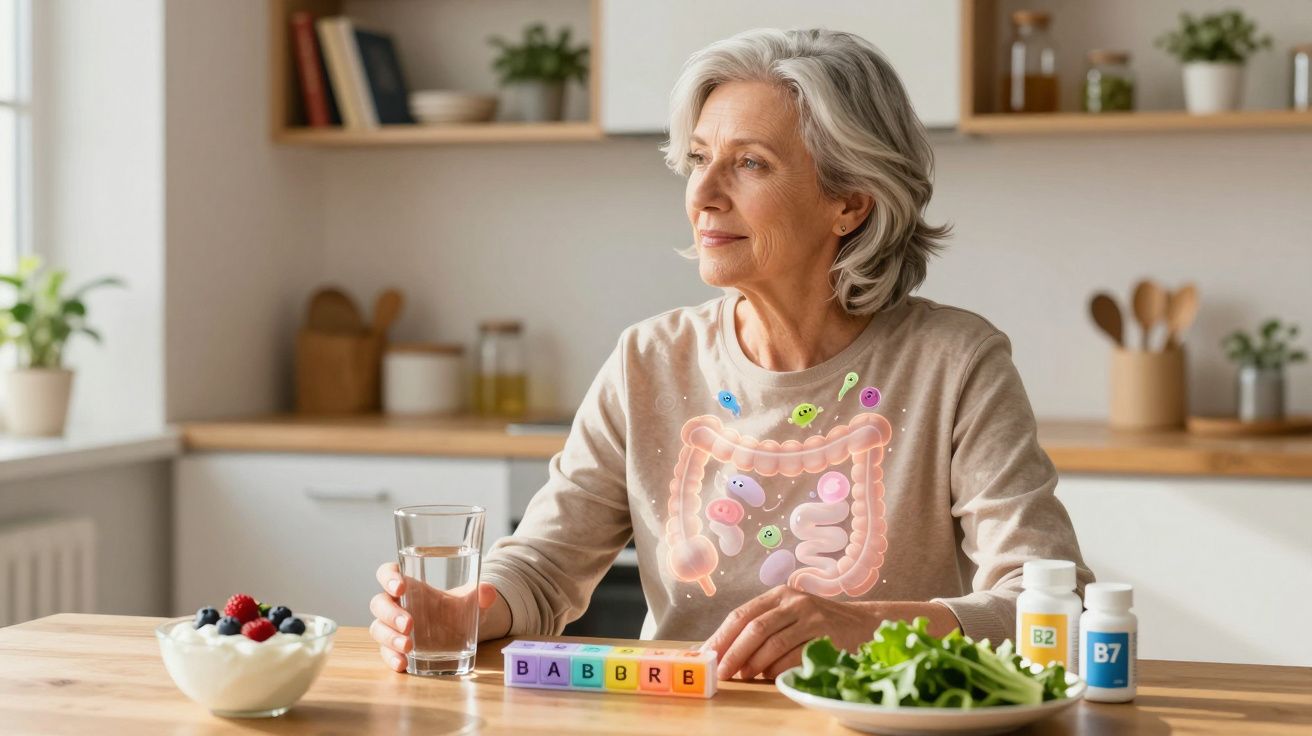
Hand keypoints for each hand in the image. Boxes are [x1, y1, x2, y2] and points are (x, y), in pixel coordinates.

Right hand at [369, 562, 503, 671]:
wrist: (460, 632)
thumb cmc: (457, 609)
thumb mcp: (471, 600)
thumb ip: (481, 594)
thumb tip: (488, 591)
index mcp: (409, 585)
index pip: (387, 573)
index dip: (388, 578)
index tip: (401, 587)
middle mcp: (397, 605)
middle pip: (379, 603)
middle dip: (391, 614)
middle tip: (409, 624)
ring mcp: (392, 628)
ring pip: (378, 628)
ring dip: (389, 638)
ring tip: (408, 647)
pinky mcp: (394, 648)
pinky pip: (384, 653)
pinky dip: (390, 658)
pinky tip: (403, 665)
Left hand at [701, 586, 959, 680]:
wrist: (868, 625)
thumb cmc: (822, 624)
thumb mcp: (792, 616)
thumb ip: (764, 628)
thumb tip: (726, 653)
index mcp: (780, 594)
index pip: (742, 614)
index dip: (722, 635)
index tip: (706, 655)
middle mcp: (794, 601)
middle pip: (754, 627)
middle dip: (732, 652)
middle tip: (720, 672)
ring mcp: (812, 616)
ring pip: (772, 642)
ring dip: (753, 663)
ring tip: (743, 676)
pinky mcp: (827, 634)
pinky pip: (794, 655)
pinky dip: (777, 669)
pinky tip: (769, 676)